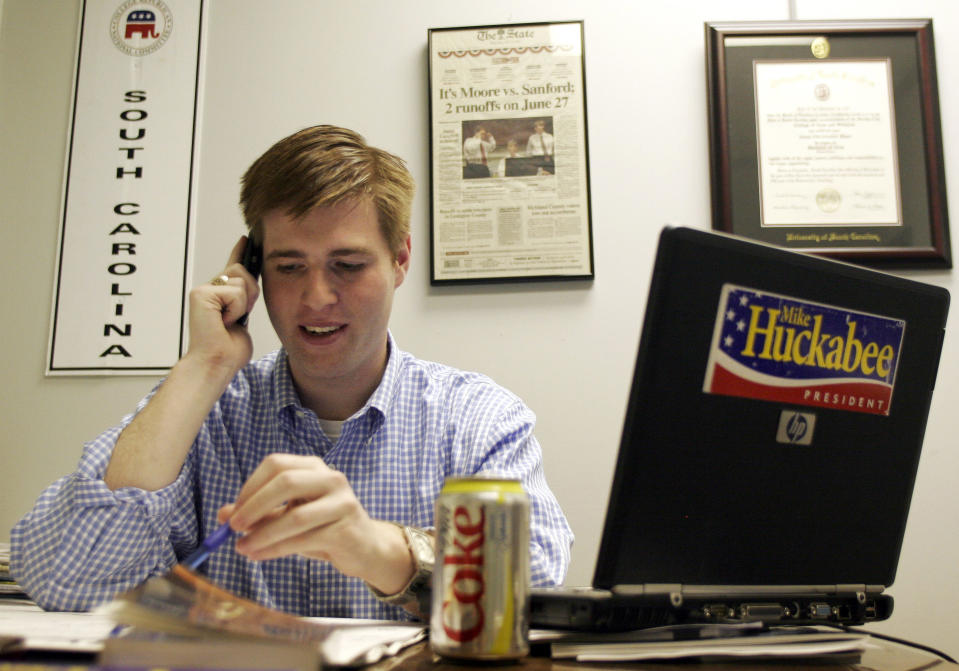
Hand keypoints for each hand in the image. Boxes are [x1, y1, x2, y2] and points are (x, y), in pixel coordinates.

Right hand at [185, 236, 259, 374]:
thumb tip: (251, 286)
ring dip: (243, 304)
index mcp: (218, 295)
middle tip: (238, 316)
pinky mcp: (202, 294)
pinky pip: (235, 293)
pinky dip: (236, 309)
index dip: (240, 252)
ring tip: (229, 321)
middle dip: (250, 293)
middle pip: (242, 272)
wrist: (216, 364)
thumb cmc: (228, 350)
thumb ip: (244, 300)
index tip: (247, 238)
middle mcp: (208, 289)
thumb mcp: (242, 319)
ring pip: (241, 281)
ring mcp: (203, 290)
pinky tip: (224, 321)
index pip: (231, 268)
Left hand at [217, 454, 413, 593]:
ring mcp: (341, 501)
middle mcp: (330, 478)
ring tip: (242, 549)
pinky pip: (304, 539)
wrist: (363, 548)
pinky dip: (275, 549)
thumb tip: (222, 514)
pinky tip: (259, 555)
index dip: (251, 485)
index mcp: (313, 467)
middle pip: (285, 481)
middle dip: (254, 505)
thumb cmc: (321, 528)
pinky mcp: (345, 528)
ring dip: (262, 534)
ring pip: (294, 516)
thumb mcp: (287, 516)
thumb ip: (259, 513)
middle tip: (233, 526)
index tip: (233, 511)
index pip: (276, 464)